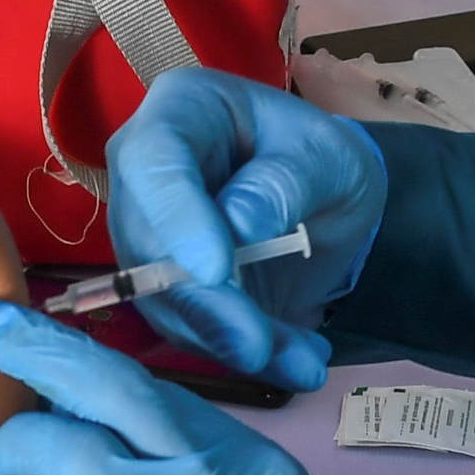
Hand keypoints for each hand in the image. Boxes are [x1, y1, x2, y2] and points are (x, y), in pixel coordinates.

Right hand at [101, 68, 383, 388]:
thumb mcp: (328, 157)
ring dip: (229, 341)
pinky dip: (241, 353)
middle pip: (148, 243)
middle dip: (207, 303)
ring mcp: (148, 233)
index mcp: (180, 112)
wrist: (326, 202)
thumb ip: (285, 183)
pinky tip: (295, 362)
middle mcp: (146, 174)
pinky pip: (190, 329)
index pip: (155, 162)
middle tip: (259, 346)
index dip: (177, 219)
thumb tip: (238, 225)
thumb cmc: (321, 159)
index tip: (214, 271)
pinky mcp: (164, 287)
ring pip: (163, 299)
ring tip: (301, 361)